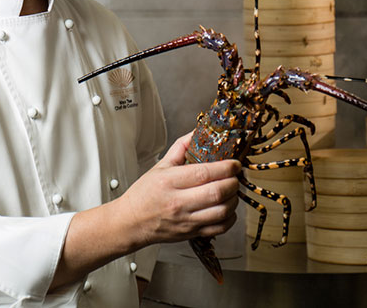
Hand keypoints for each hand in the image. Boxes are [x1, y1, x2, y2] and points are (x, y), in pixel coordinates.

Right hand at [115, 132, 240, 248]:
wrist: (131, 222)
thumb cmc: (144, 194)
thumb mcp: (160, 166)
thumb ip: (181, 148)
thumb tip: (197, 132)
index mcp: (169, 181)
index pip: (204, 172)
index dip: (225, 167)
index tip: (234, 164)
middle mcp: (178, 202)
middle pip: (216, 192)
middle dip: (233, 182)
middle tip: (235, 176)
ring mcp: (186, 220)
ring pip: (222, 211)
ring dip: (233, 199)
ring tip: (231, 191)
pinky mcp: (192, 233)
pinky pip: (220, 228)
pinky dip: (230, 218)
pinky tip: (226, 208)